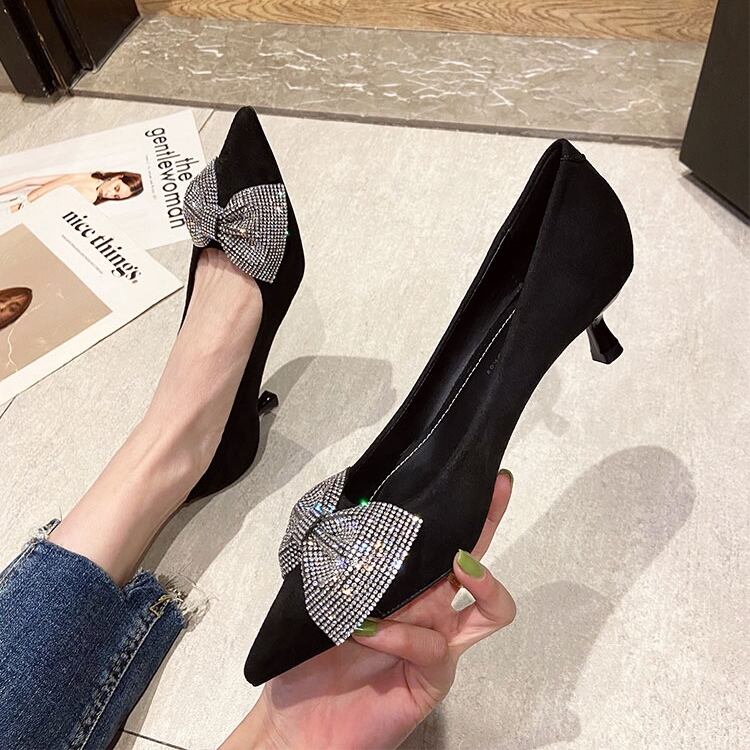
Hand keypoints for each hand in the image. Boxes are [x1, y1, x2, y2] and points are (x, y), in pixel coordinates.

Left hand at [223, 471, 515, 749]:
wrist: (300, 723)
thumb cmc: (312, 655)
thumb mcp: (324, 597)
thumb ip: (342, 562)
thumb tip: (350, 509)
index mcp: (410, 585)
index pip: (441, 542)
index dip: (467, 511)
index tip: (486, 478)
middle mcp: (433, 609)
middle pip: (476, 562)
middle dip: (488, 524)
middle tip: (492, 494)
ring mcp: (438, 643)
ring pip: (488, 608)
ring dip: (474, 579)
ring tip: (457, 562)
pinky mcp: (434, 677)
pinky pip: (431, 645)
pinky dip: (401, 632)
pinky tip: (368, 629)